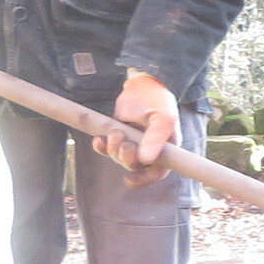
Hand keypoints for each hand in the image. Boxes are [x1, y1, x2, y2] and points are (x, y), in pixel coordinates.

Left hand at [96, 71, 179, 186]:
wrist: (143, 84)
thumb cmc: (158, 101)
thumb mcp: (163, 119)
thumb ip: (155, 139)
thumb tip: (146, 161)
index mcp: (164, 148)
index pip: (157, 172)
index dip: (144, 179)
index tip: (129, 179)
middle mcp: (149, 149)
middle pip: (134, 165)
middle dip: (125, 158)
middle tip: (123, 144)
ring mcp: (133, 143)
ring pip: (119, 157)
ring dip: (113, 149)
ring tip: (115, 133)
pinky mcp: (118, 135)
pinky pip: (106, 149)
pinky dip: (101, 147)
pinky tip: (98, 139)